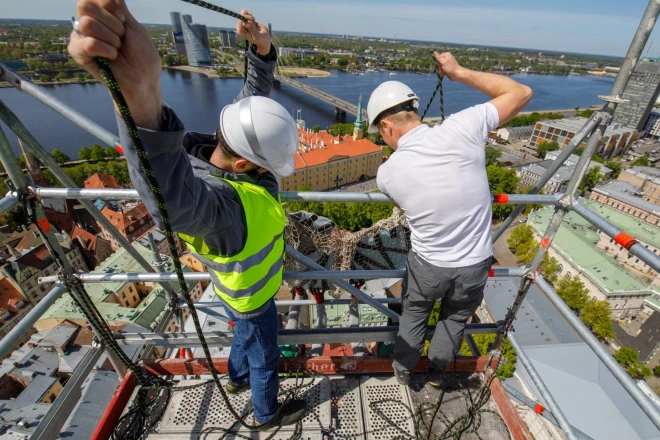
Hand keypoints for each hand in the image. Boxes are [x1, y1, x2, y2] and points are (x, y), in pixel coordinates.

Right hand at [68, 0, 161, 128]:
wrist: (144, 80)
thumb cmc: (142, 56)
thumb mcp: (133, 26)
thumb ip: (118, 7)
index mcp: (101, 13)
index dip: (111, 6)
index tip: (123, 21)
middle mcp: (88, 21)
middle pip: (85, 5)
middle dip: (111, 22)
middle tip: (121, 37)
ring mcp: (81, 36)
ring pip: (86, 24)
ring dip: (110, 38)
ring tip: (117, 49)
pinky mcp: (78, 53)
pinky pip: (87, 43)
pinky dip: (105, 49)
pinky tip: (112, 56)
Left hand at [236, 10, 270, 55]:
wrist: (264, 39)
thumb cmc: (260, 39)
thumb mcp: (257, 36)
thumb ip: (251, 29)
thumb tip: (245, 23)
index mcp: (241, 32)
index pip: (240, 20)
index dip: (247, 18)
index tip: (253, 22)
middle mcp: (240, 27)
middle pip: (242, 16)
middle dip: (249, 18)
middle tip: (254, 25)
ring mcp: (242, 24)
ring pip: (245, 14)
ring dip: (251, 18)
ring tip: (254, 25)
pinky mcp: (245, 21)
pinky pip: (247, 14)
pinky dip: (251, 17)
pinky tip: (254, 23)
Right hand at [433, 51, 463, 80]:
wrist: (457, 74)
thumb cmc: (450, 67)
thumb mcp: (443, 62)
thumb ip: (438, 57)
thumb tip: (434, 51)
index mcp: (446, 55)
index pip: (438, 57)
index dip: (438, 62)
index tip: (440, 65)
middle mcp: (447, 58)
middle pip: (439, 63)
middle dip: (440, 67)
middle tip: (442, 69)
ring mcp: (447, 64)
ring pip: (440, 67)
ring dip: (441, 71)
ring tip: (444, 73)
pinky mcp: (447, 68)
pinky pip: (442, 70)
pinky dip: (442, 73)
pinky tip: (444, 74)